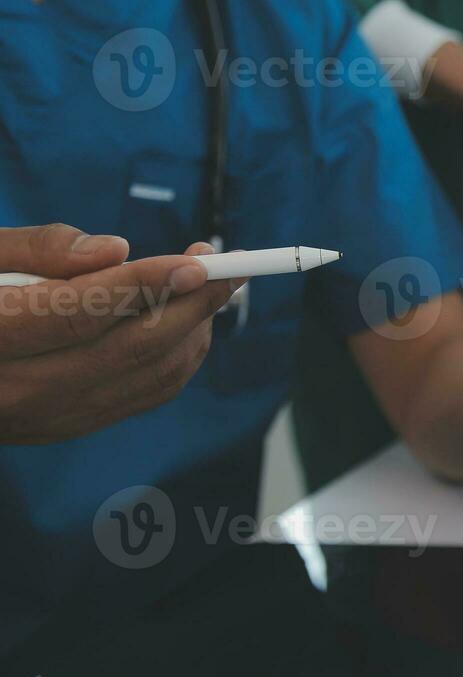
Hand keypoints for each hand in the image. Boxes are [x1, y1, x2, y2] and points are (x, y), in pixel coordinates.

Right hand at [0, 224, 241, 443]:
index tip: (199, 260)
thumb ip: (37, 248)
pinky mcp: (62, 428)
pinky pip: (141, 396)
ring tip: (208, 285)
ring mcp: (41, 416)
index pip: (81, 312)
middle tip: (228, 264)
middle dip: (191, 304)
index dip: (146, 285)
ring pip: (145, 376)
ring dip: (193, 329)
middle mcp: (15, 388)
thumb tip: (115, 252)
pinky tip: (188, 322)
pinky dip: (178, 359)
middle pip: (129, 347)